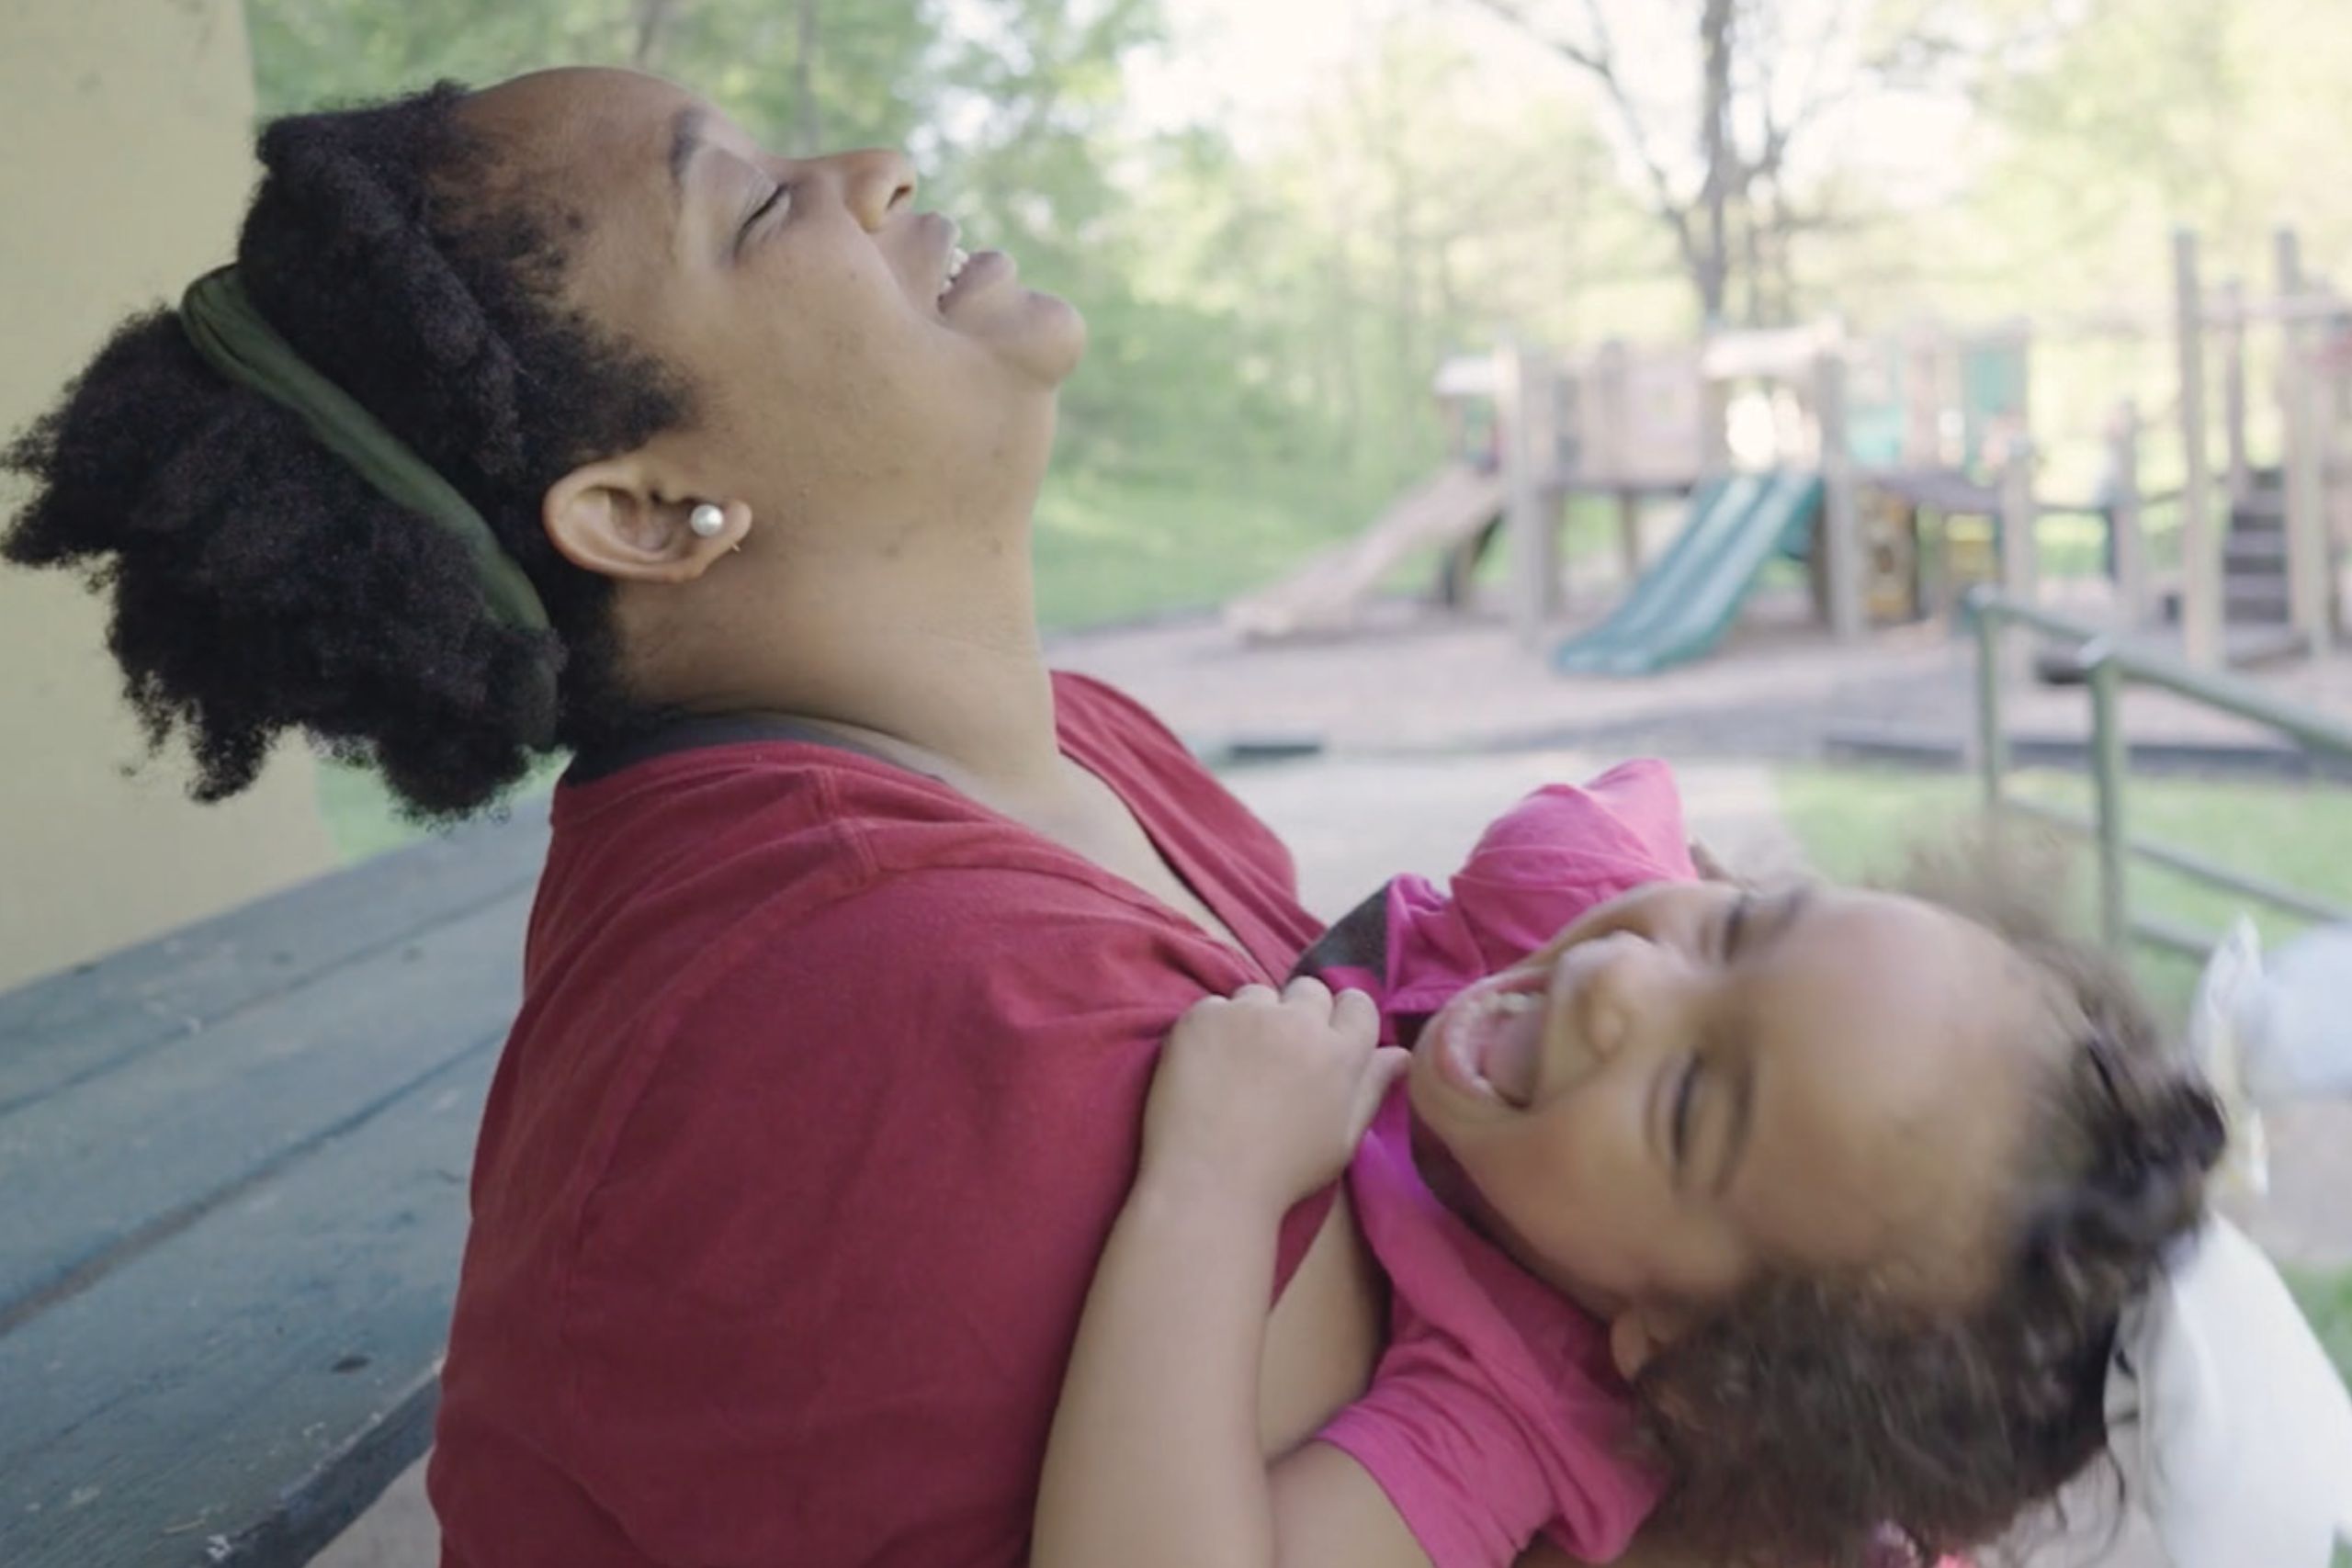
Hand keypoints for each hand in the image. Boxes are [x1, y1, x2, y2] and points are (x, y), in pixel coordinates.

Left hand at [1141, 977, 1405, 1212]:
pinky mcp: (1201, 1017)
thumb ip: (1371, 1087)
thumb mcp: (1342, 1138)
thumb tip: (1401, 1054)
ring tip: (1238, 1062)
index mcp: (1340, 1052)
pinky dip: (1212, 1029)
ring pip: (1258, 994)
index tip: (1324, 1042)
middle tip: (1279, 1055)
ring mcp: (1247, 1015)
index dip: (1342, 1019)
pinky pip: (1213, 1007)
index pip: (1357, 1003)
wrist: (1210, 1184)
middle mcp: (1299, 1022)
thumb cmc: (1284, 1172)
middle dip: (1299, 1012)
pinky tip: (1205, 1066)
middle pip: (1308, 989)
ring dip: (1254, 1018)